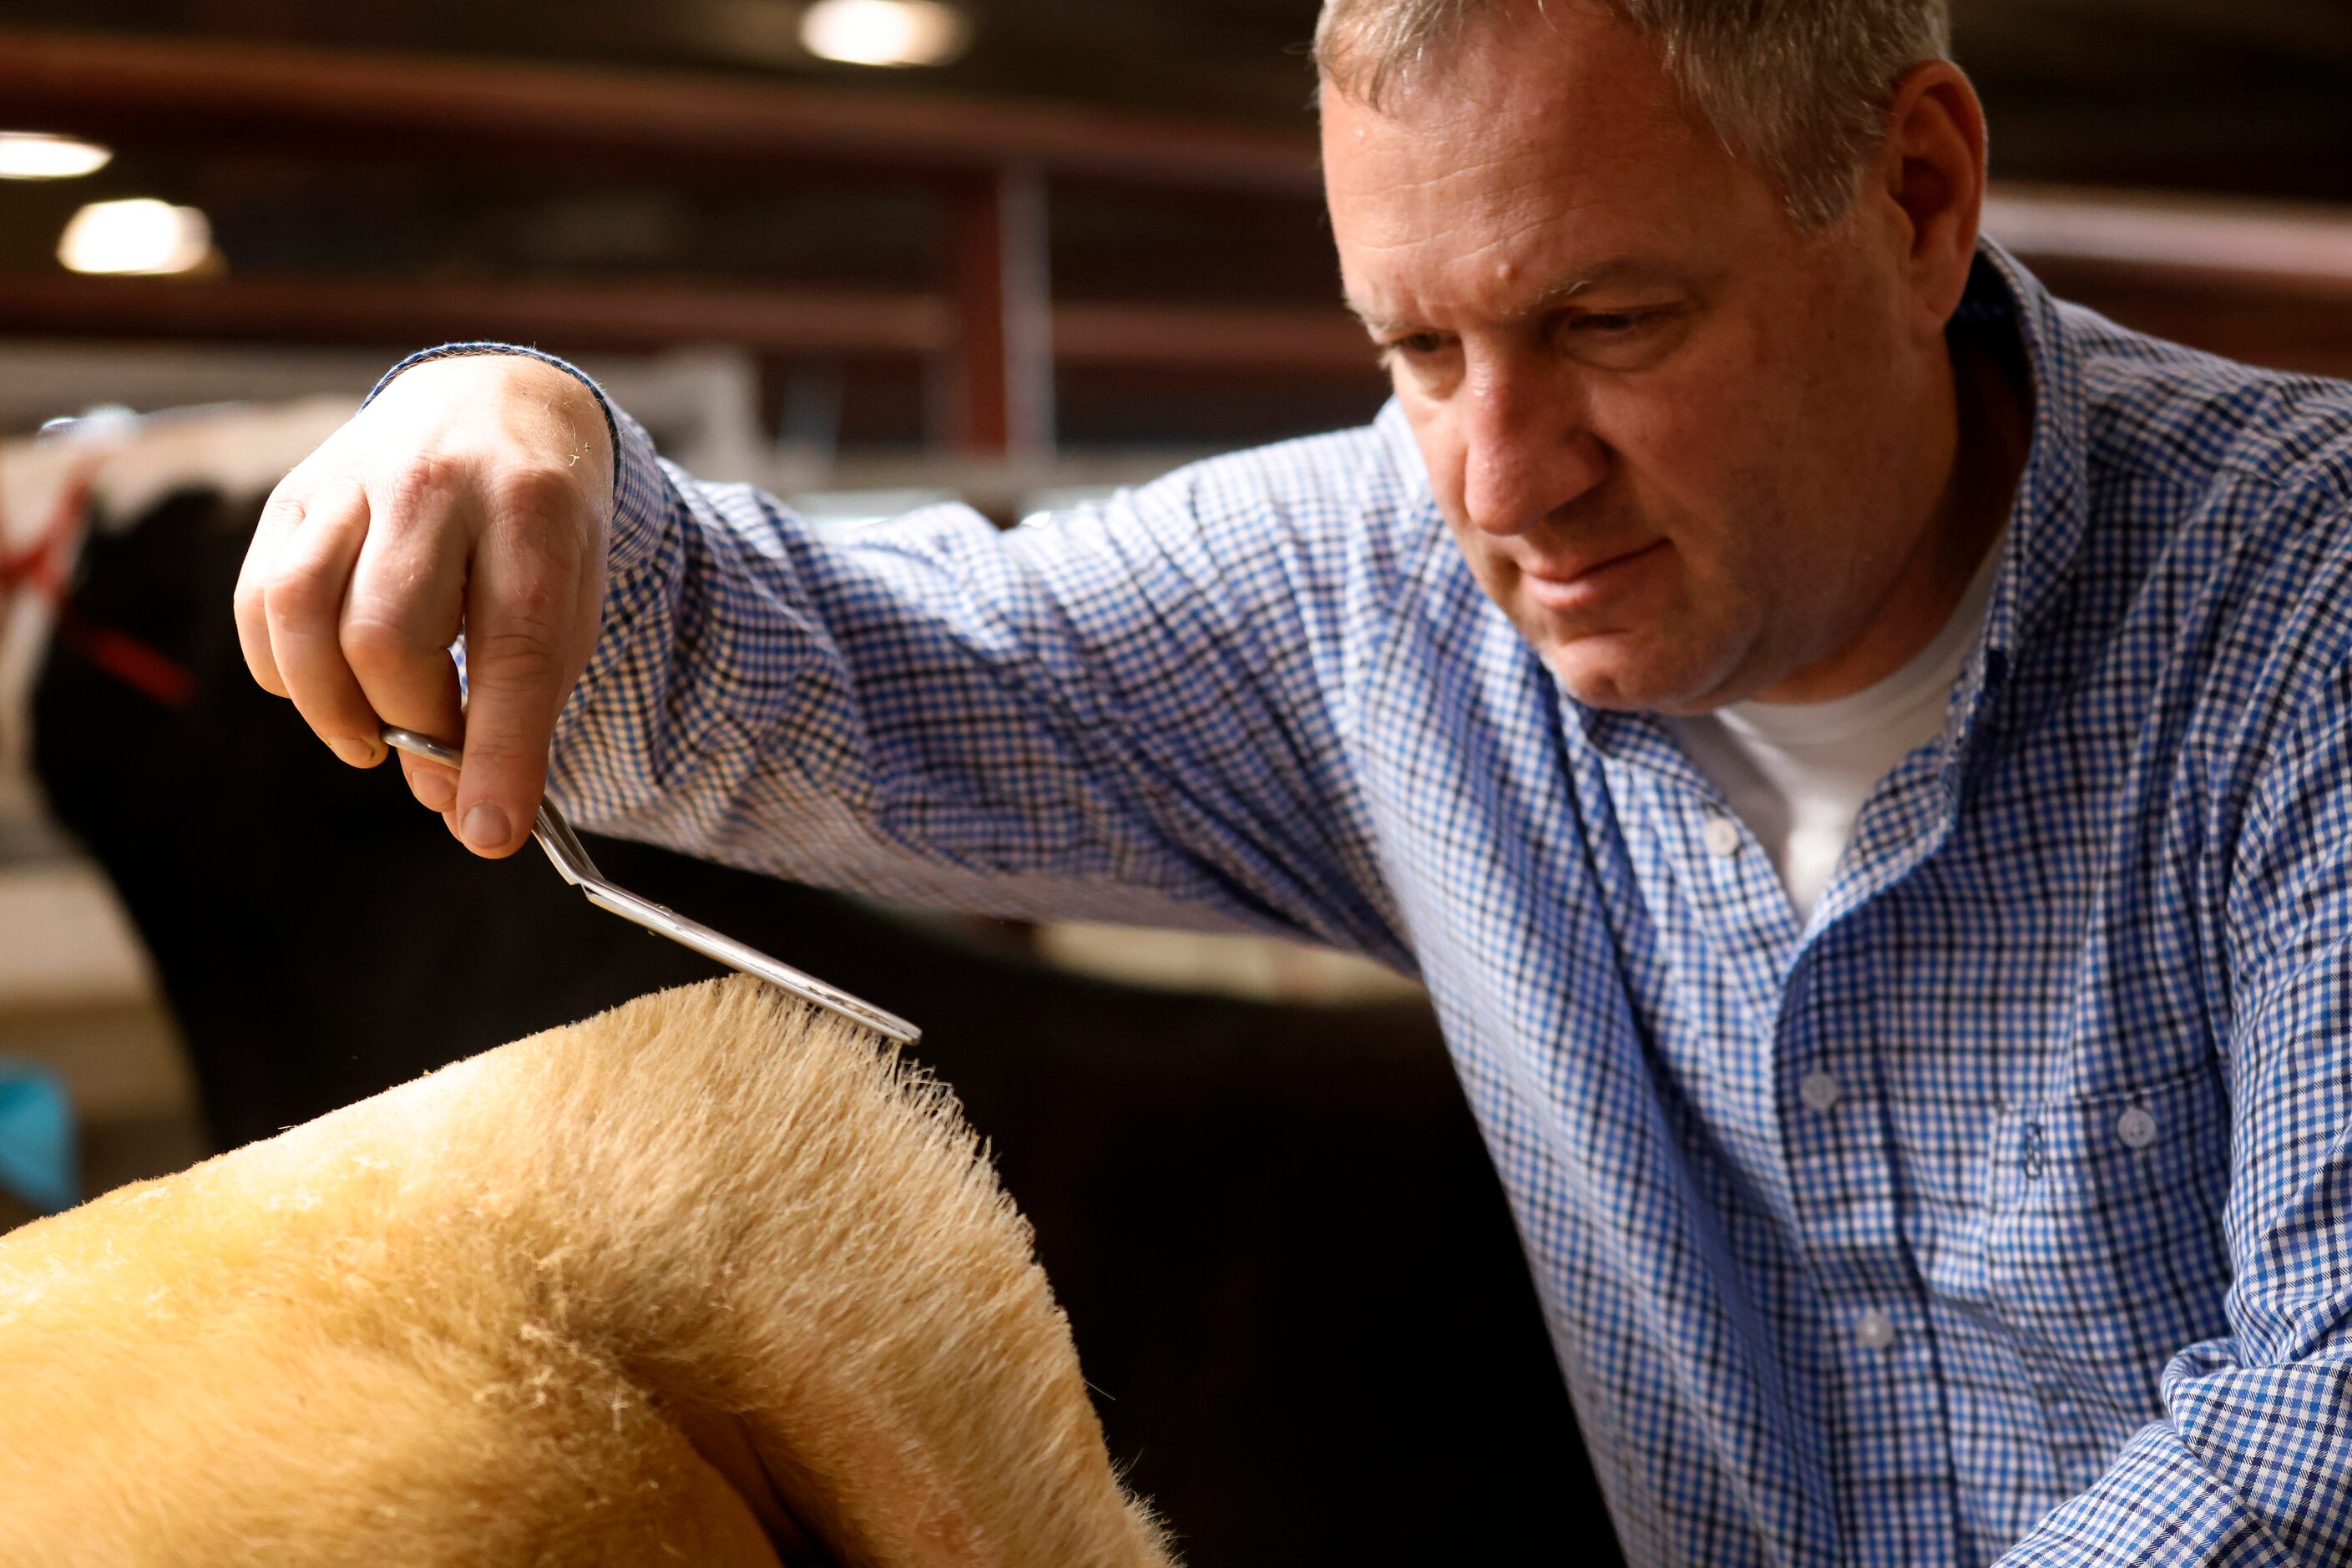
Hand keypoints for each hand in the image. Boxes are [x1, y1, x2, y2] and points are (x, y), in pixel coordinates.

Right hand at [233, 354, 615, 856]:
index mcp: (534, 508)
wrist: (500, 403)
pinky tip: (325, 685)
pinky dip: (283, 667)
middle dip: (411, 726)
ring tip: (371, 740)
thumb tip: (470, 814)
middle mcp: (438, 482)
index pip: (514, 648)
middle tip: (434, 765)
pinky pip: (260, 597)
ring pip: (303, 612)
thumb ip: (528, 699)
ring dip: (330, 707)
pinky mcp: (297, 490)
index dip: (500, 752)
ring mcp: (354, 477)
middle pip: (389, 635)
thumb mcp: (573, 596)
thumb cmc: (541, 527)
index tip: (490, 831)